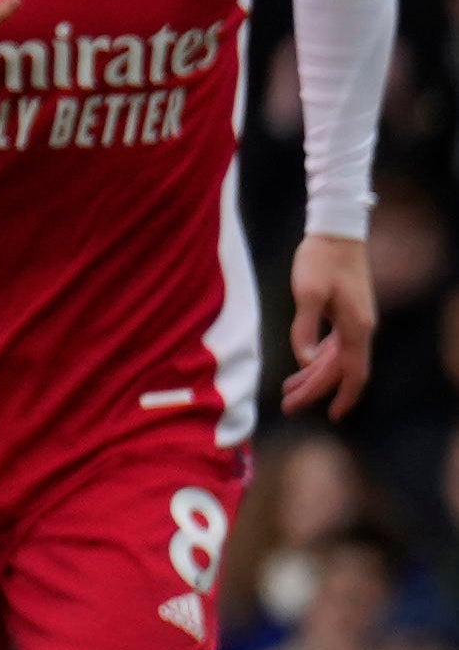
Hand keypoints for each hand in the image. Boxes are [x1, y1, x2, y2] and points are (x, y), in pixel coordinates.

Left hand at [283, 230, 377, 415]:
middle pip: (340, 370)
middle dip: (316, 390)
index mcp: (356, 326)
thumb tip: (304, 359)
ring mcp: (355, 321)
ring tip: (288, 393)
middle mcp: (361, 327)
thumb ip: (305, 328)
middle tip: (288, 407)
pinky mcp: (346, 314)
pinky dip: (317, 361)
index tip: (331, 417)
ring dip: (314, 377)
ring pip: (336, 360)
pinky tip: (302, 368)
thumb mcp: (308, 294)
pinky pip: (334, 347)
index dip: (344, 396)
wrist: (335, 232)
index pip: (353, 372)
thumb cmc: (320, 260)